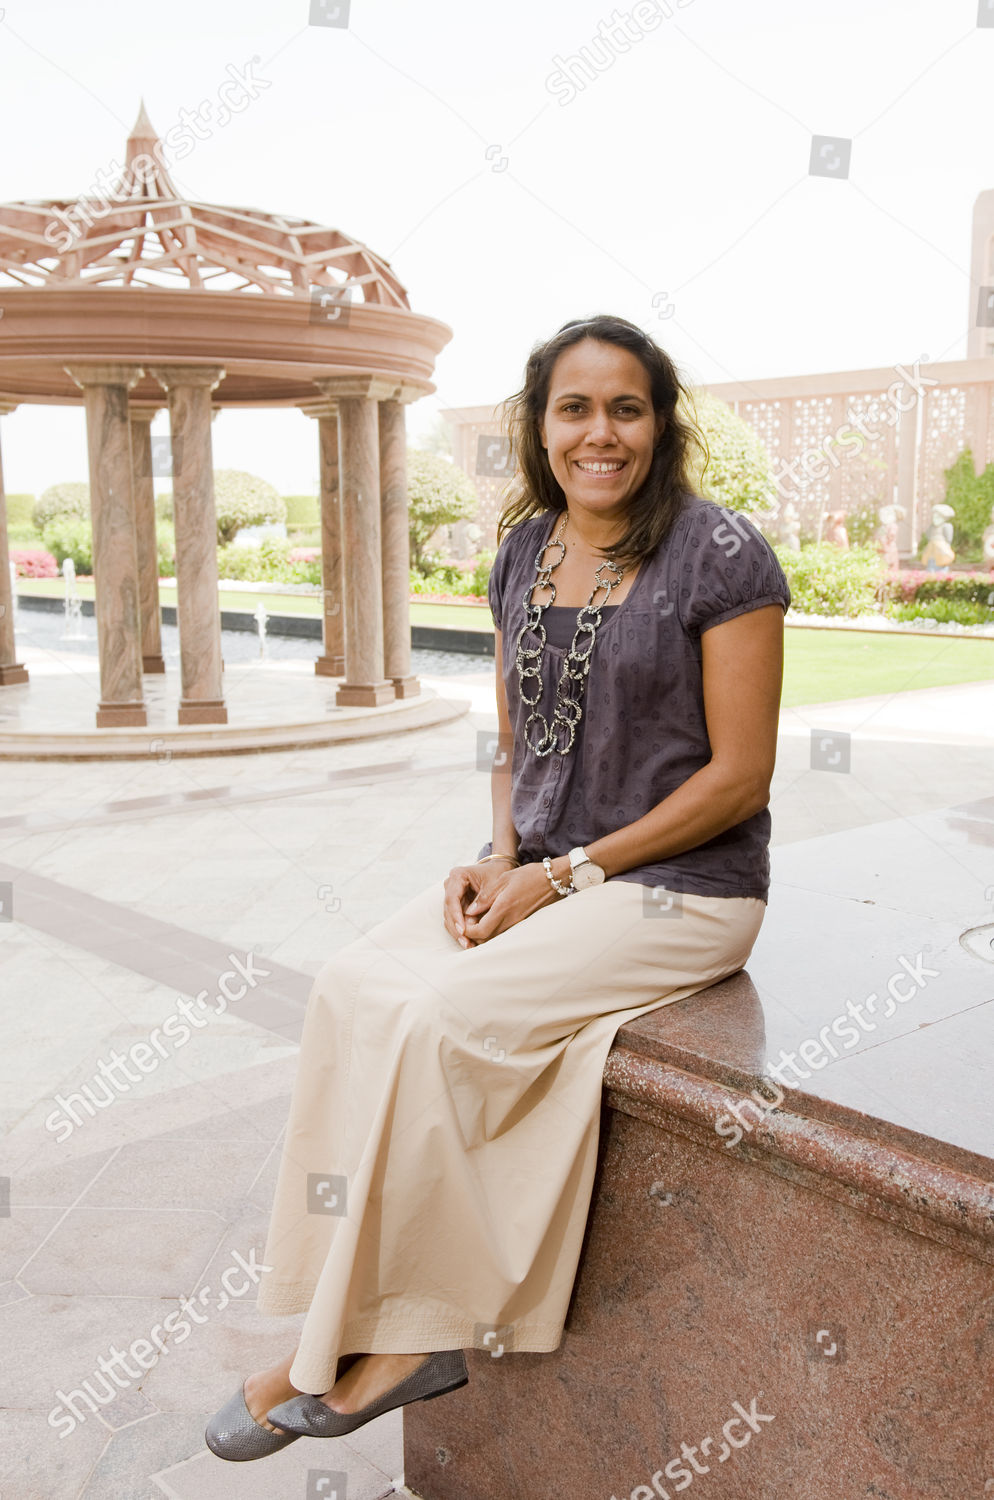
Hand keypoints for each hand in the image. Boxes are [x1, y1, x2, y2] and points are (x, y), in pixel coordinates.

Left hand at [443, 860, 562, 947]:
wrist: (552, 880)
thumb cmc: (528, 876)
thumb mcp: (503, 880)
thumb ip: (485, 897)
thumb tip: (469, 911)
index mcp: (503, 908)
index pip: (480, 931)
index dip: (468, 931)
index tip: (461, 924)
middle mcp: (511, 920)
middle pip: (485, 939)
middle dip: (472, 936)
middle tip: (464, 926)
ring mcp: (517, 924)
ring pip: (494, 939)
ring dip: (482, 935)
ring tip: (474, 924)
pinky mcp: (522, 924)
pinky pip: (503, 934)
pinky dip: (492, 933)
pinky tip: (489, 922)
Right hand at [443, 860, 515, 948]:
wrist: (499, 868)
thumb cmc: (497, 873)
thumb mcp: (493, 885)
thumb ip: (482, 901)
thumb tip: (470, 923)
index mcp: (458, 876)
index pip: (452, 898)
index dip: (456, 916)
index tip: (463, 930)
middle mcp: (451, 885)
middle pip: (448, 910)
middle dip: (456, 928)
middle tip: (465, 942)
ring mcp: (452, 894)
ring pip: (449, 917)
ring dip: (457, 932)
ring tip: (467, 945)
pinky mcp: (456, 904)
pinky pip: (455, 919)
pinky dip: (461, 930)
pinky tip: (468, 942)